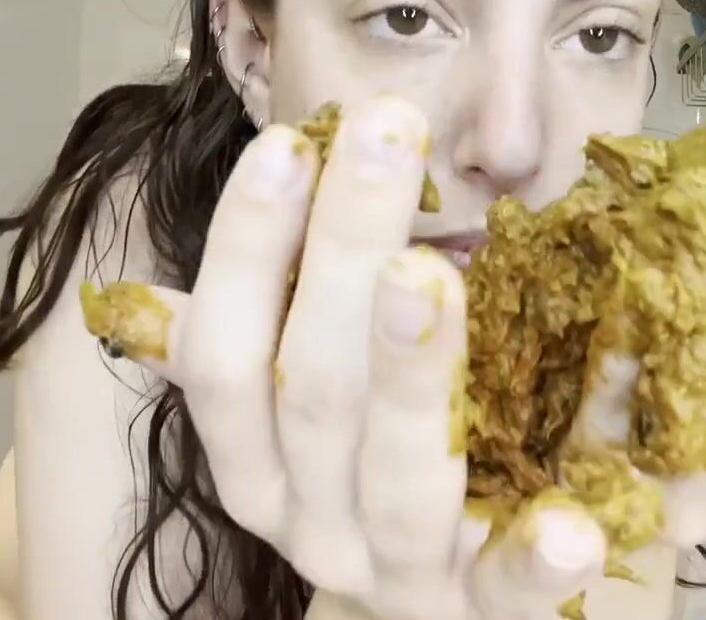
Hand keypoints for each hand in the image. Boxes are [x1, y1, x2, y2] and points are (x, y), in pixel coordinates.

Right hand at [81, 96, 610, 619]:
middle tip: (386, 133)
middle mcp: (310, 524)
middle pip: (313, 391)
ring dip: (411, 371)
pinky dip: (534, 560)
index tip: (291, 143)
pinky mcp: (487, 611)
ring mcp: (400, 575)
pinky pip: (509, 592)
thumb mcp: (302, 410)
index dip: (242, 251)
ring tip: (427, 270)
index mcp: (257, 465)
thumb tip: (135, 303)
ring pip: (397, 476)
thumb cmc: (375, 465)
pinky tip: (570, 524)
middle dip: (339, 255)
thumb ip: (250, 348)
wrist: (444, 593)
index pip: (224, 356)